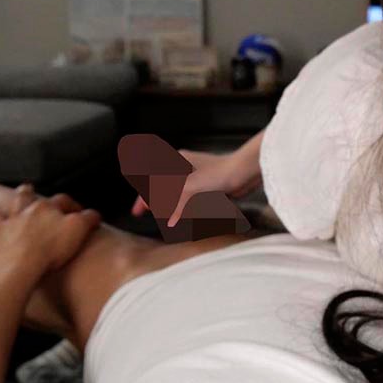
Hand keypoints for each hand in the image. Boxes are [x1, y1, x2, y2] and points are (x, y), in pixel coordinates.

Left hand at [0, 184, 100, 271]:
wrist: (22, 265)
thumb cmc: (52, 248)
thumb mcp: (79, 230)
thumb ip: (89, 218)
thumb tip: (95, 214)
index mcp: (49, 208)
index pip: (64, 200)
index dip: (74, 205)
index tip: (81, 213)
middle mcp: (29, 211)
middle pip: (30, 196)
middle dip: (31, 193)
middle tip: (30, 189)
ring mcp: (11, 223)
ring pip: (8, 206)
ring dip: (6, 200)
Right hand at [131, 149, 261, 226]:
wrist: (245, 169)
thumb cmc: (220, 172)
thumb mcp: (191, 187)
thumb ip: (177, 204)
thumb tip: (170, 220)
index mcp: (178, 162)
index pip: (154, 181)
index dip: (145, 198)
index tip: (137, 212)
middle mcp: (186, 168)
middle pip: (166, 188)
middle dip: (159, 202)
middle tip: (152, 214)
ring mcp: (199, 177)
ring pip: (180, 195)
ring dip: (175, 206)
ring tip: (170, 217)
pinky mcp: (211, 186)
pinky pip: (194, 199)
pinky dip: (189, 207)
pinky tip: (190, 214)